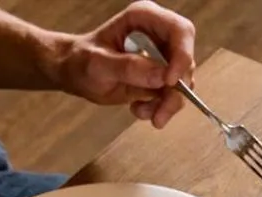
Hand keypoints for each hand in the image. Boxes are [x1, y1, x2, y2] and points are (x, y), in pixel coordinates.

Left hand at [51, 2, 196, 128]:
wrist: (76, 73)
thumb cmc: (82, 60)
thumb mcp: (99, 64)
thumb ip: (128, 68)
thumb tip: (161, 77)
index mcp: (145, 18)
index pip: (180, 31)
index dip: (183, 55)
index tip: (169, 81)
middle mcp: (158, 34)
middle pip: (185, 60)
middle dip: (176, 90)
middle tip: (160, 113)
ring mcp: (162, 56)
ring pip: (182, 82)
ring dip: (167, 104)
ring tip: (142, 113)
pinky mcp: (160, 76)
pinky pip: (172, 95)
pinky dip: (160, 108)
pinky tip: (138, 109)